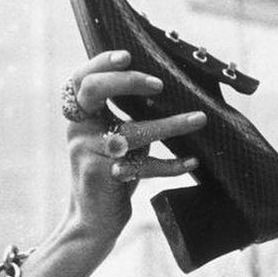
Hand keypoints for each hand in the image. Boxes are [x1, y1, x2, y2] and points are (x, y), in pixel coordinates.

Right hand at [63, 49, 206, 240]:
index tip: (128, 55)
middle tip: (160, 85)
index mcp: (79, 116)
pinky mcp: (104, 176)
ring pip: (132, 131)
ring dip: (170, 125)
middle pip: (95, 90)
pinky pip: (144, 166)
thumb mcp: (114, 141)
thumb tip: (164, 94)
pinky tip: (191, 162)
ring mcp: (88, 152)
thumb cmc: (111, 175)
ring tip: (199, 119)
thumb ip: (127, 118)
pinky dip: (171, 164)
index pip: (83, 78)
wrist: (94, 221)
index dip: (101, 62)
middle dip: (129, 81)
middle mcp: (78, 129)